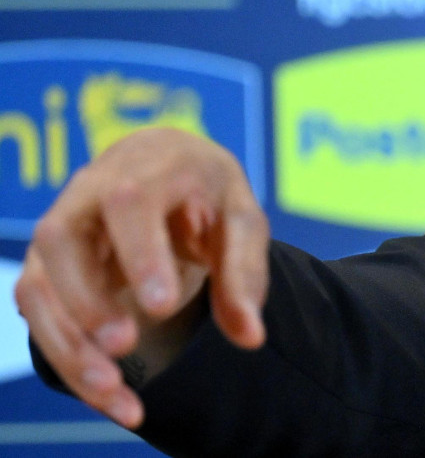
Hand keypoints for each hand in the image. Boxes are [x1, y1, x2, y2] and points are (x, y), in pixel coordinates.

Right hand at [13, 127, 269, 428]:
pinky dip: (68, 354)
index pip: (130, 202)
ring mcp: (61, 228)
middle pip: (62, 236)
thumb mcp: (241, 219)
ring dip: (69, 338)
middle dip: (87, 297)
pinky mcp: (48, 265)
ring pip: (41, 281)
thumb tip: (251, 336)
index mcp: (149, 167)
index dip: (139, 253)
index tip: (160, 306)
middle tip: (125, 345)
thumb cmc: (208, 194)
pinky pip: (40, 311)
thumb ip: (245, 272)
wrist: (168, 170)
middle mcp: (89, 191)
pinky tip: (106, 391)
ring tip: (112, 386)